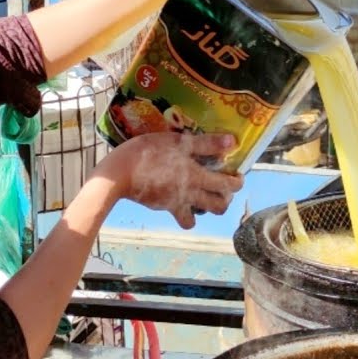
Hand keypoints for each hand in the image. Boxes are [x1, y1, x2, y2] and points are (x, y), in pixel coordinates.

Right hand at [96, 132, 243, 228]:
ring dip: (208, 208)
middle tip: (224, 186)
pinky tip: (183, 198)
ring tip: (206, 195)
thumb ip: (206, 143)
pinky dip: (186, 213)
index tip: (238, 174)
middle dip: (226, 199)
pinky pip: (181, 216)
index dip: (237, 182)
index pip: (227, 185)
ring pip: (200, 216)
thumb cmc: (149, 152)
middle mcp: (191, 194)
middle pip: (219, 206)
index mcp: (196, 176)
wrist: (119, 174)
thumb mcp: (178, 141)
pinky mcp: (163, 207)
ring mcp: (177, 203)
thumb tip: (232, 141)